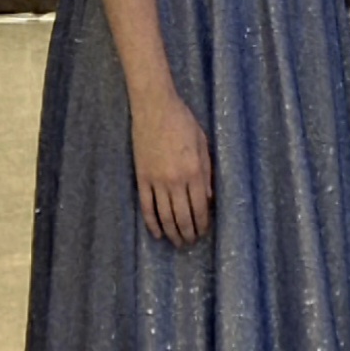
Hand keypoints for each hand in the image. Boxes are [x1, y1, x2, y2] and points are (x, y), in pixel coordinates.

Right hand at [130, 86, 213, 246]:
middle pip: (182, 216)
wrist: (155, 108)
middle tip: (191, 242)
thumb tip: (208, 199)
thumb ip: (207, 173)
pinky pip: (147, 206)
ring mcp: (156, 180)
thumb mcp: (203, 144)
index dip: (202, 223)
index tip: (204, 232)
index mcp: (194, 171)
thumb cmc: (183, 122)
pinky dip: (152, 222)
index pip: (200, 207)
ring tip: (177, 242)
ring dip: (172, 232)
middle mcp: (176, 180)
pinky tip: (157, 233)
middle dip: (188, 232)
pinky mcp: (141, 178)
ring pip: (165, 215)